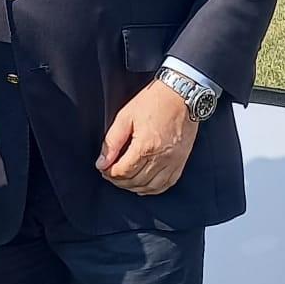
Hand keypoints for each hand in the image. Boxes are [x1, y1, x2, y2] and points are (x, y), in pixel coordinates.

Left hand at [96, 79, 198, 194]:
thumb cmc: (155, 101)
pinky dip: (153, 189)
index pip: (123, 171)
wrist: (182, 94)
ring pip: (150, 187)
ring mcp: (173, 162)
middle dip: (119, 181)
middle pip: (135, 181)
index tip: (103, 169)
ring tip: (124, 180)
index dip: (109, 173)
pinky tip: (144, 185)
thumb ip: (112, 141)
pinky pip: (166, 184)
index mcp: (145, 146)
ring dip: (134, 187)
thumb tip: (102, 162)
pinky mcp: (181, 162)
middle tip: (110, 174)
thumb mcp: (126, 116)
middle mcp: (161, 158)